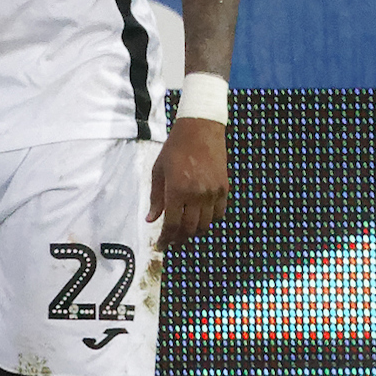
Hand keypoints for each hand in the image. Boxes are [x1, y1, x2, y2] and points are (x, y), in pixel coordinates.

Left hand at [148, 117, 227, 250]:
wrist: (201, 130)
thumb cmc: (174, 149)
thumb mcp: (158, 171)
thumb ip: (156, 198)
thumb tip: (151, 220)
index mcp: (177, 190)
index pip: (172, 224)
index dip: (166, 239)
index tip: (161, 245)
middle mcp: (197, 195)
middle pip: (190, 229)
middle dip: (179, 239)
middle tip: (171, 241)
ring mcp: (213, 193)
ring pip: (206, 224)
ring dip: (194, 232)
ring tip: (184, 231)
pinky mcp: (224, 189)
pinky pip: (219, 213)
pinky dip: (210, 220)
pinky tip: (200, 219)